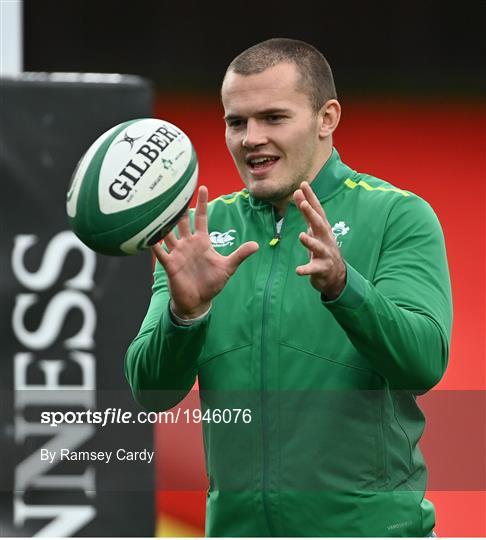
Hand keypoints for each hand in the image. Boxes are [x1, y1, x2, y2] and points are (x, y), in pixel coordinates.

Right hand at [152, 186, 258, 318]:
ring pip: (168, 232)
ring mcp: (177, 253)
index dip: (201, 203)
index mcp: (202, 241)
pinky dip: (153, 244)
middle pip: (182, 221)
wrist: (198, 302)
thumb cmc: (211, 283)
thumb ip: (239, 255)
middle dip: (178, 207)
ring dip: (163, 221)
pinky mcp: (170, 264)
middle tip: (174, 190)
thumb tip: (256, 245)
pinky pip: (160, 252)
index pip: (200, 218)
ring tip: (158, 207)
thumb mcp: (228, 267)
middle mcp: (187, 244)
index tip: (202, 187)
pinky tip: (148, 235)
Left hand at [293, 181, 345, 299]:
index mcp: (322, 229)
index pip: (317, 210)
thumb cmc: (322, 247)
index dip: (311, 197)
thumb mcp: (314, 229)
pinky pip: (313, 269)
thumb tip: (297, 192)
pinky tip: (298, 270)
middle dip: (312, 215)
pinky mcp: (322, 269)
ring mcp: (325, 254)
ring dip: (310, 242)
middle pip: (319, 225)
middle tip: (304, 204)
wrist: (336, 275)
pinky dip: (306, 269)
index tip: (303, 184)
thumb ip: (305, 212)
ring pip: (318, 247)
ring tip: (302, 236)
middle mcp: (326, 239)